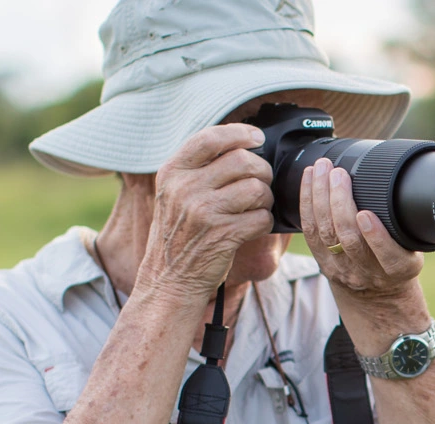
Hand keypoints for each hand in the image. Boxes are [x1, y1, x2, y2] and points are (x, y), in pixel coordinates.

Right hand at [137, 124, 275, 300]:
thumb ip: (196, 169)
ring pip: (256, 188)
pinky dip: (264, 222)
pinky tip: (253, 227)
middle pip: (242, 161)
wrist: (169, 280)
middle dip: (262, 170)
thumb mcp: (172, 194)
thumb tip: (240, 146)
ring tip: (257, 207)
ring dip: (265, 198)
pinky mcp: (223, 235)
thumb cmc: (177, 234)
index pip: (209, 138)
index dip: (239, 133)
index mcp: (172, 172)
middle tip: (262, 181)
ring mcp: (203, 212)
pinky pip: (261, 217)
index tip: (256, 137)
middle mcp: (185, 188)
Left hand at [300, 157, 425, 300]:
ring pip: (326, 233)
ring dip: (320, 197)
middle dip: (340, 203)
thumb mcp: (414, 251)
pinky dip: (307, 202)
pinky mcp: (322, 262)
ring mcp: (341, 269)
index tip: (366, 214)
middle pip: (349, 239)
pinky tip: (309, 180)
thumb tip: (406, 185)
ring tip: (321, 169)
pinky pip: (310, 231)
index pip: (388, 256)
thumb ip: (407, 228)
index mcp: (398, 269)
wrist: (377, 296)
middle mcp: (368, 273)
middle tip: (338, 173)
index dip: (375, 236)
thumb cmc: (398, 262)